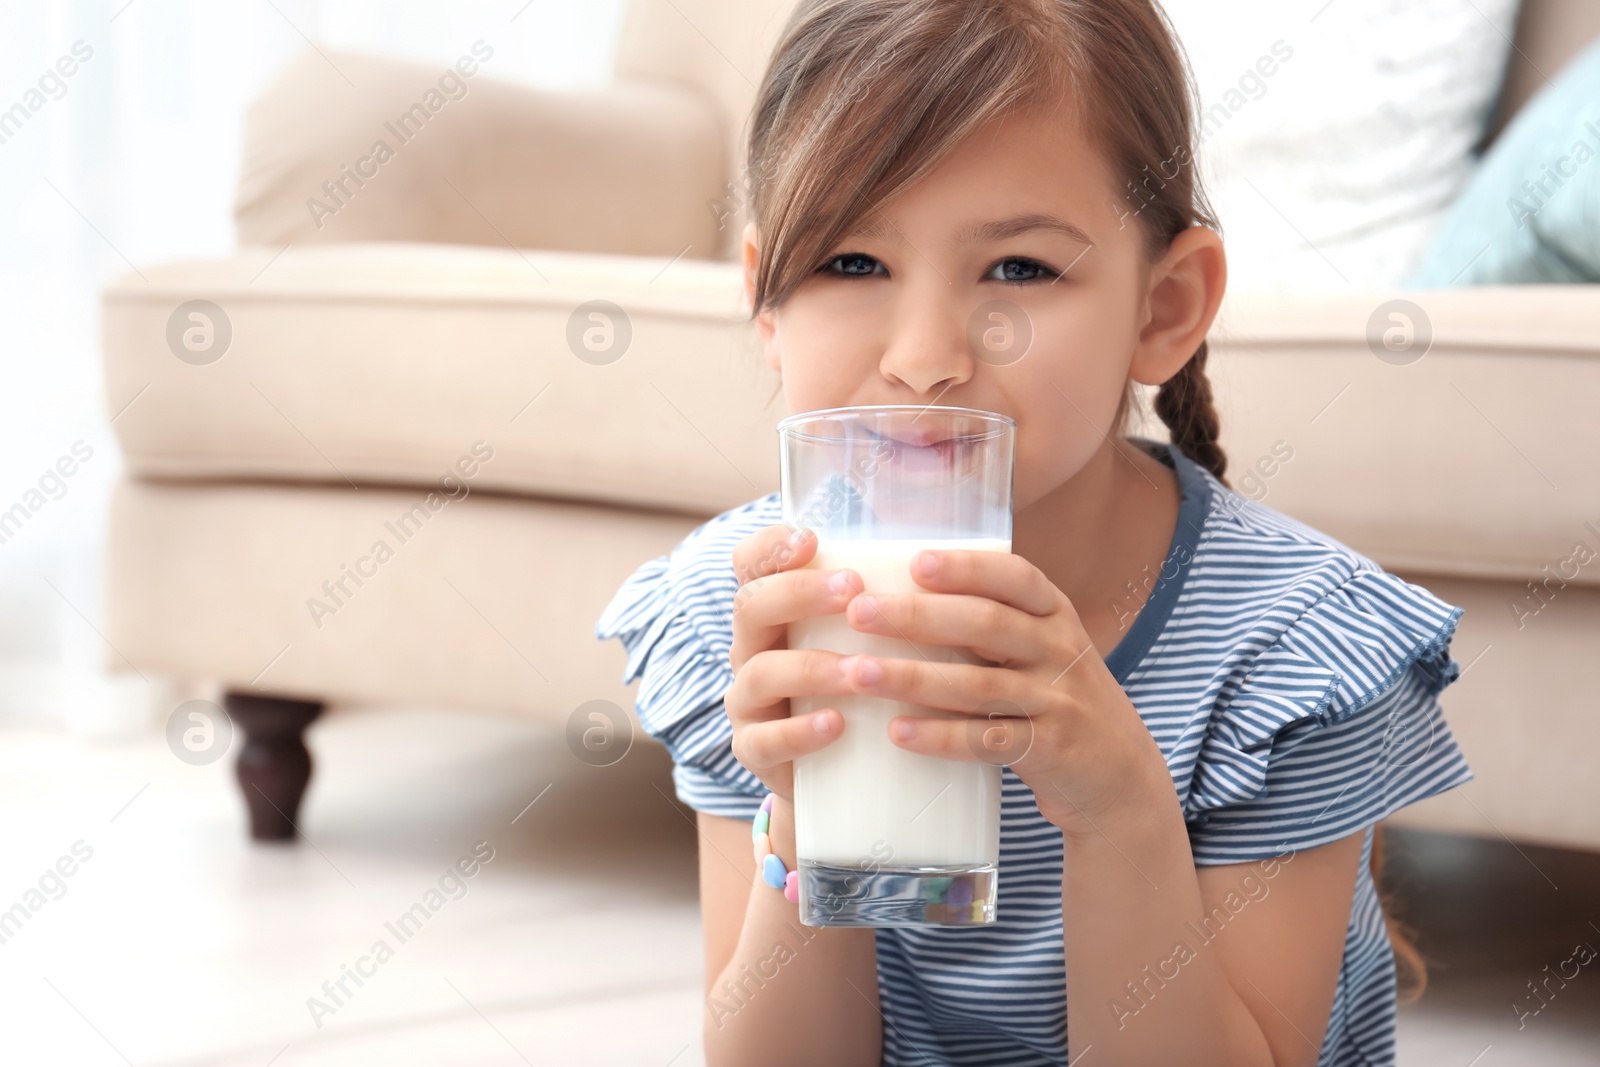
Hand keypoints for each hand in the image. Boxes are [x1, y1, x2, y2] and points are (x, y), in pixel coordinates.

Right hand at [725, 524, 863, 799]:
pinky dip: (799, 732)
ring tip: (859, 672)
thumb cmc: (862, 692)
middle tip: (853, 590)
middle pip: (751, 606)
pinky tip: (835, 725)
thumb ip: (888, 604)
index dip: (771, 547)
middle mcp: (752, 649)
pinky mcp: (755, 751)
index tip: (811, 540)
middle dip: (800, 594)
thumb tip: (951, 560)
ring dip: (811, 668)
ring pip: (760, 673)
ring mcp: (748, 702)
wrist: (839, 776)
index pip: (752, 565)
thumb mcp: (868, 641)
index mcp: (774, 612)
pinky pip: (763, 741)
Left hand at [837, 548, 1170, 836]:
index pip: (1014, 576)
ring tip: (859, 674)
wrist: (1120, 775)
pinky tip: (898, 731)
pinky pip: (988, 741)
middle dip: (917, 616)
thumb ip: (991, 622)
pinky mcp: (1050, 750)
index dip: (966, 567)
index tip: (914, 562)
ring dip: (913, 678)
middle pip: (986, 624)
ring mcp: (1058, 701)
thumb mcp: (1043, 648)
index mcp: (1053, 614)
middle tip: (859, 612)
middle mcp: (1059, 650)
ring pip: (978, 685)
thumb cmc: (1058, 699)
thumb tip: (897, 594)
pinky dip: (940, 737)